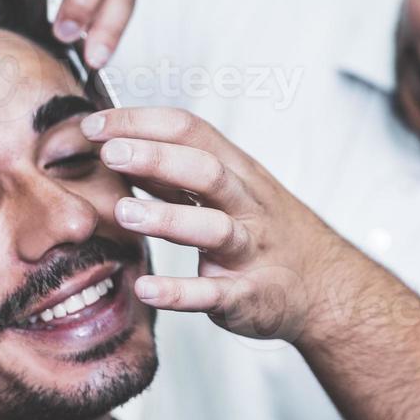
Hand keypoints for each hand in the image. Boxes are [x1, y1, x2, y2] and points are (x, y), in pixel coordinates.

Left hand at [82, 107, 357, 343]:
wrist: (323, 286)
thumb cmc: (262, 232)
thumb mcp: (227, 190)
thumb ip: (173, 172)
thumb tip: (115, 144)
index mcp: (236, 171)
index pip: (190, 131)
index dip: (142, 122)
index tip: (95, 124)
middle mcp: (247, 205)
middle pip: (206, 170)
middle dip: (157, 158)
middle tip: (109, 153)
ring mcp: (250, 251)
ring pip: (214, 227)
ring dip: (168, 219)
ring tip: (125, 214)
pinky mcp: (249, 296)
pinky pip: (214, 293)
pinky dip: (180, 291)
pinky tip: (146, 289)